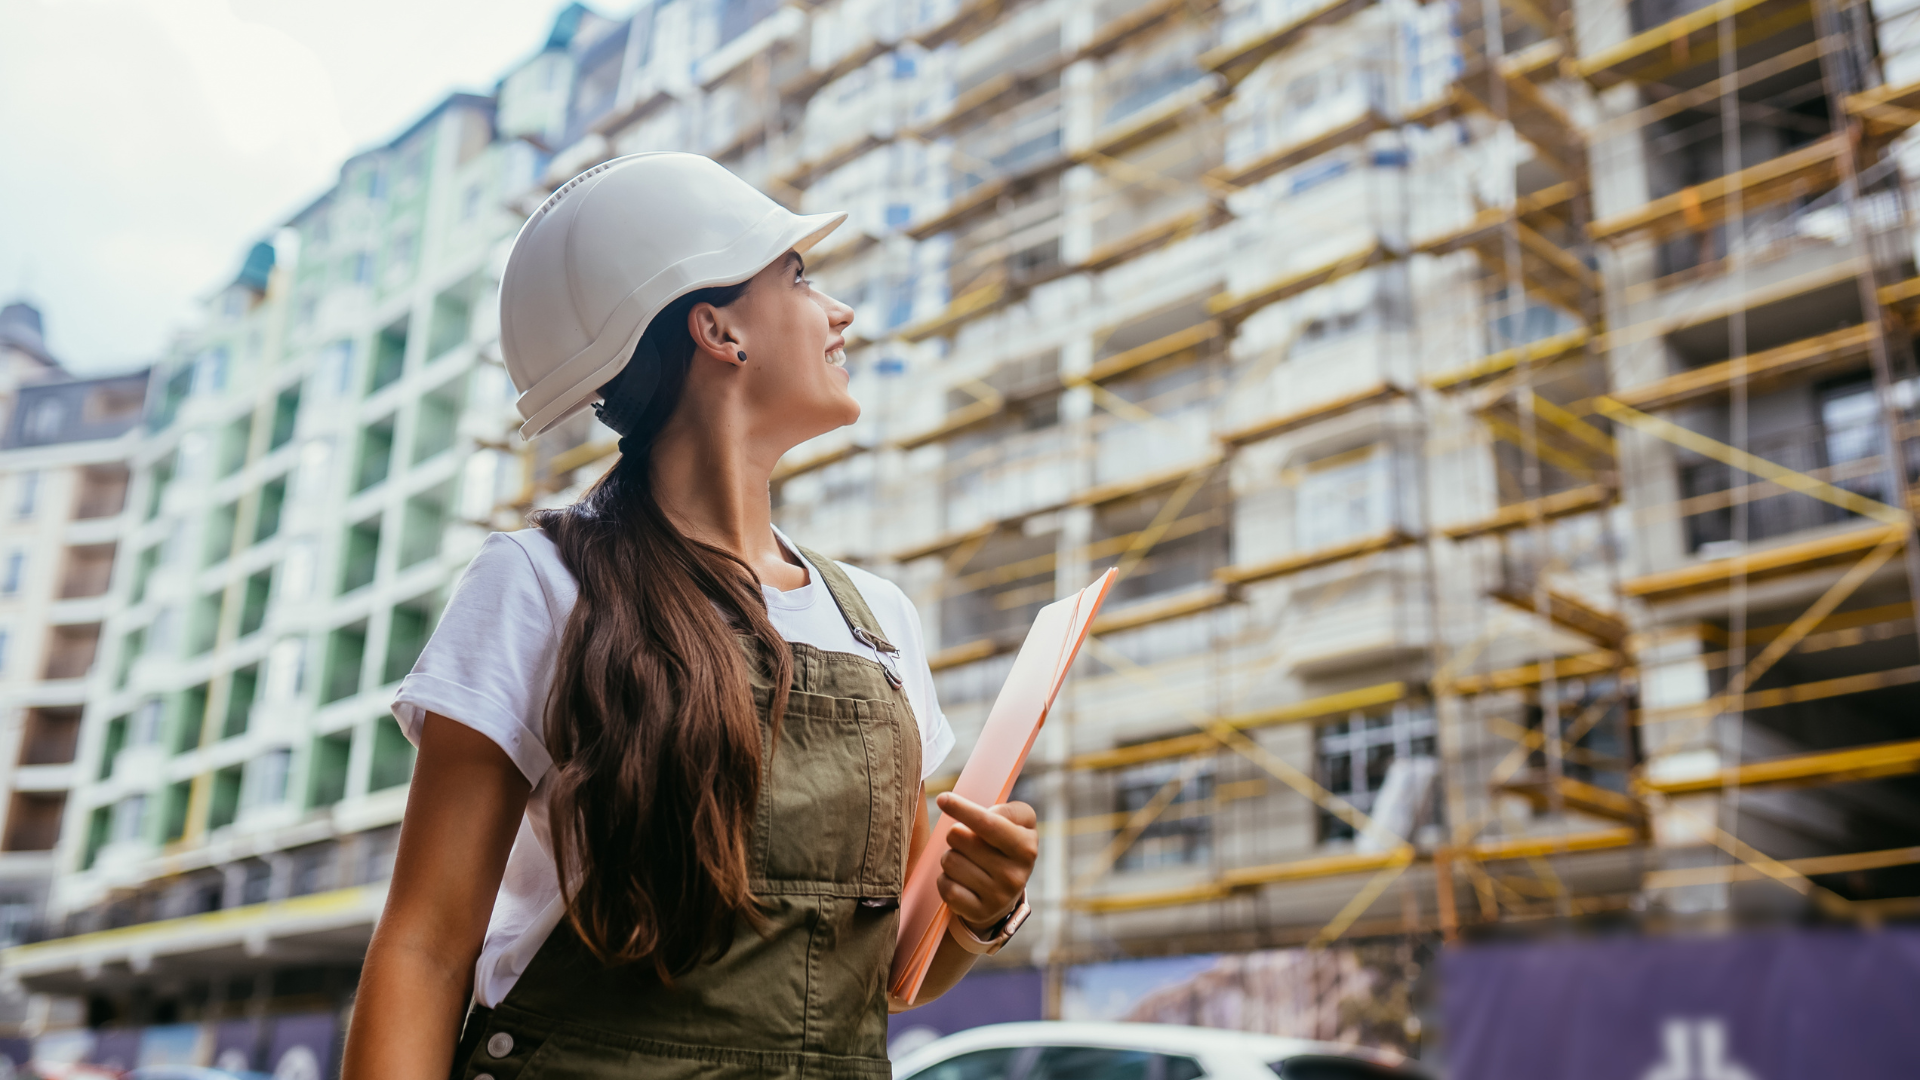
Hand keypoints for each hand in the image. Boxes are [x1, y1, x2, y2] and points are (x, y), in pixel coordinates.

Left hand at [934, 793, 1037, 930]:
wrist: (1007, 892)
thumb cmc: (1006, 846)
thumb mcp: (1020, 823)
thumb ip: (1008, 810)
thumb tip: (987, 814)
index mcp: (1025, 848)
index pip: (988, 823)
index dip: (963, 808)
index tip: (942, 798)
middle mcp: (1014, 875)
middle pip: (960, 837)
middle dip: (956, 833)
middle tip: (968, 842)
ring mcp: (997, 897)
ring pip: (949, 861)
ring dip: (951, 857)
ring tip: (966, 861)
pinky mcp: (978, 913)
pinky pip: (945, 886)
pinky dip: (945, 879)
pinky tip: (959, 880)